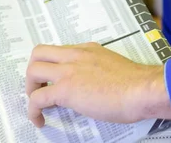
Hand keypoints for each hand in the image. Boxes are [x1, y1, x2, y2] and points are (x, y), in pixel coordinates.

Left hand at [25, 43, 170, 126]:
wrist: (140, 89)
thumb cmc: (135, 83)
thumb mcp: (112, 65)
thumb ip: (97, 68)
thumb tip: (91, 83)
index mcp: (87, 49)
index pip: (60, 50)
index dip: (52, 65)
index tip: (52, 79)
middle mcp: (75, 55)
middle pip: (39, 52)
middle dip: (33, 72)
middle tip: (38, 89)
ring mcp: (69, 70)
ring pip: (32, 70)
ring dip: (29, 89)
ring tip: (37, 105)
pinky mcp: (66, 89)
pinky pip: (37, 99)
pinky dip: (32, 111)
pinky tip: (40, 120)